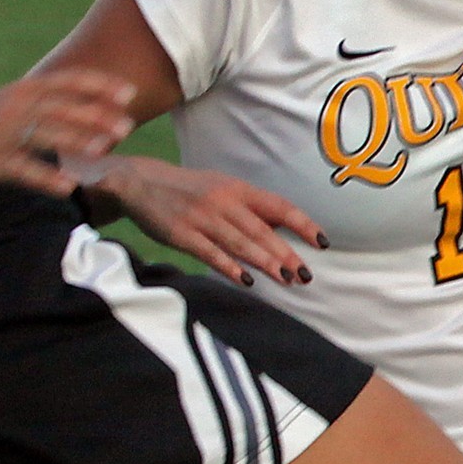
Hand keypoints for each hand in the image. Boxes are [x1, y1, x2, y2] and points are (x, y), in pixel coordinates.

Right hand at [0, 69, 135, 197]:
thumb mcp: (21, 96)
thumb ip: (55, 97)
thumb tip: (101, 100)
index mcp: (29, 89)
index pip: (69, 82)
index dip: (99, 86)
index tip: (128, 93)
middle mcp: (19, 107)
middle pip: (62, 109)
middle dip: (95, 117)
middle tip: (127, 126)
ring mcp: (6, 134)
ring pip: (44, 135)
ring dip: (74, 141)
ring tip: (103, 149)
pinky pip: (24, 170)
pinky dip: (47, 178)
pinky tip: (69, 186)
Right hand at [95, 155, 326, 287]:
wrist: (140, 183)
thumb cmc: (190, 190)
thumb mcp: (223, 188)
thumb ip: (252, 207)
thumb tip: (287, 225)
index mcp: (238, 188)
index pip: (278, 206)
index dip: (302, 224)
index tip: (322, 243)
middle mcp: (223, 201)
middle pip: (262, 230)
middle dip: (286, 253)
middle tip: (305, 275)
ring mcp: (202, 217)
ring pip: (240, 242)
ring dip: (265, 262)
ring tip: (286, 279)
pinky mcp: (182, 234)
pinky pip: (210, 253)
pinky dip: (228, 267)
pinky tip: (245, 281)